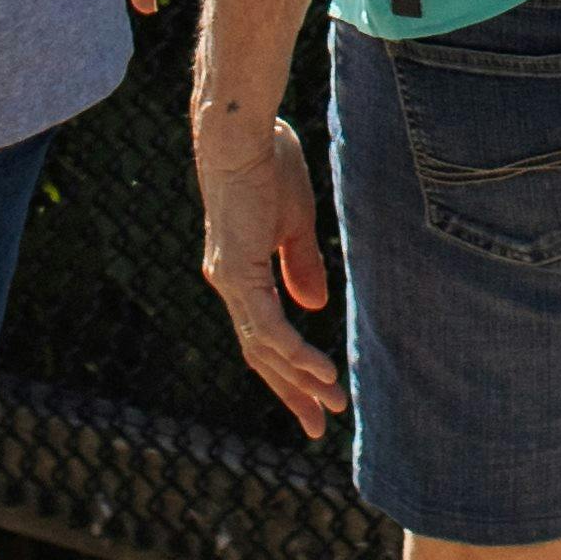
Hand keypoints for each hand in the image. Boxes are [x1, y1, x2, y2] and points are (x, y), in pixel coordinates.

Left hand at [194, 108, 341, 438]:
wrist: (241, 133)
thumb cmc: (267, 164)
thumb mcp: (293, 223)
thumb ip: (299, 267)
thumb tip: (313, 307)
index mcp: (240, 273)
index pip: (264, 336)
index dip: (289, 370)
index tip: (316, 398)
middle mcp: (229, 284)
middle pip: (260, 354)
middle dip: (292, 392)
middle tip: (320, 426)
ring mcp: (230, 280)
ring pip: (265, 348)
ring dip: (299, 379)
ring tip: (331, 403)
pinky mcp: (238, 271)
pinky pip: (268, 326)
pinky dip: (294, 352)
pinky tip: (318, 372)